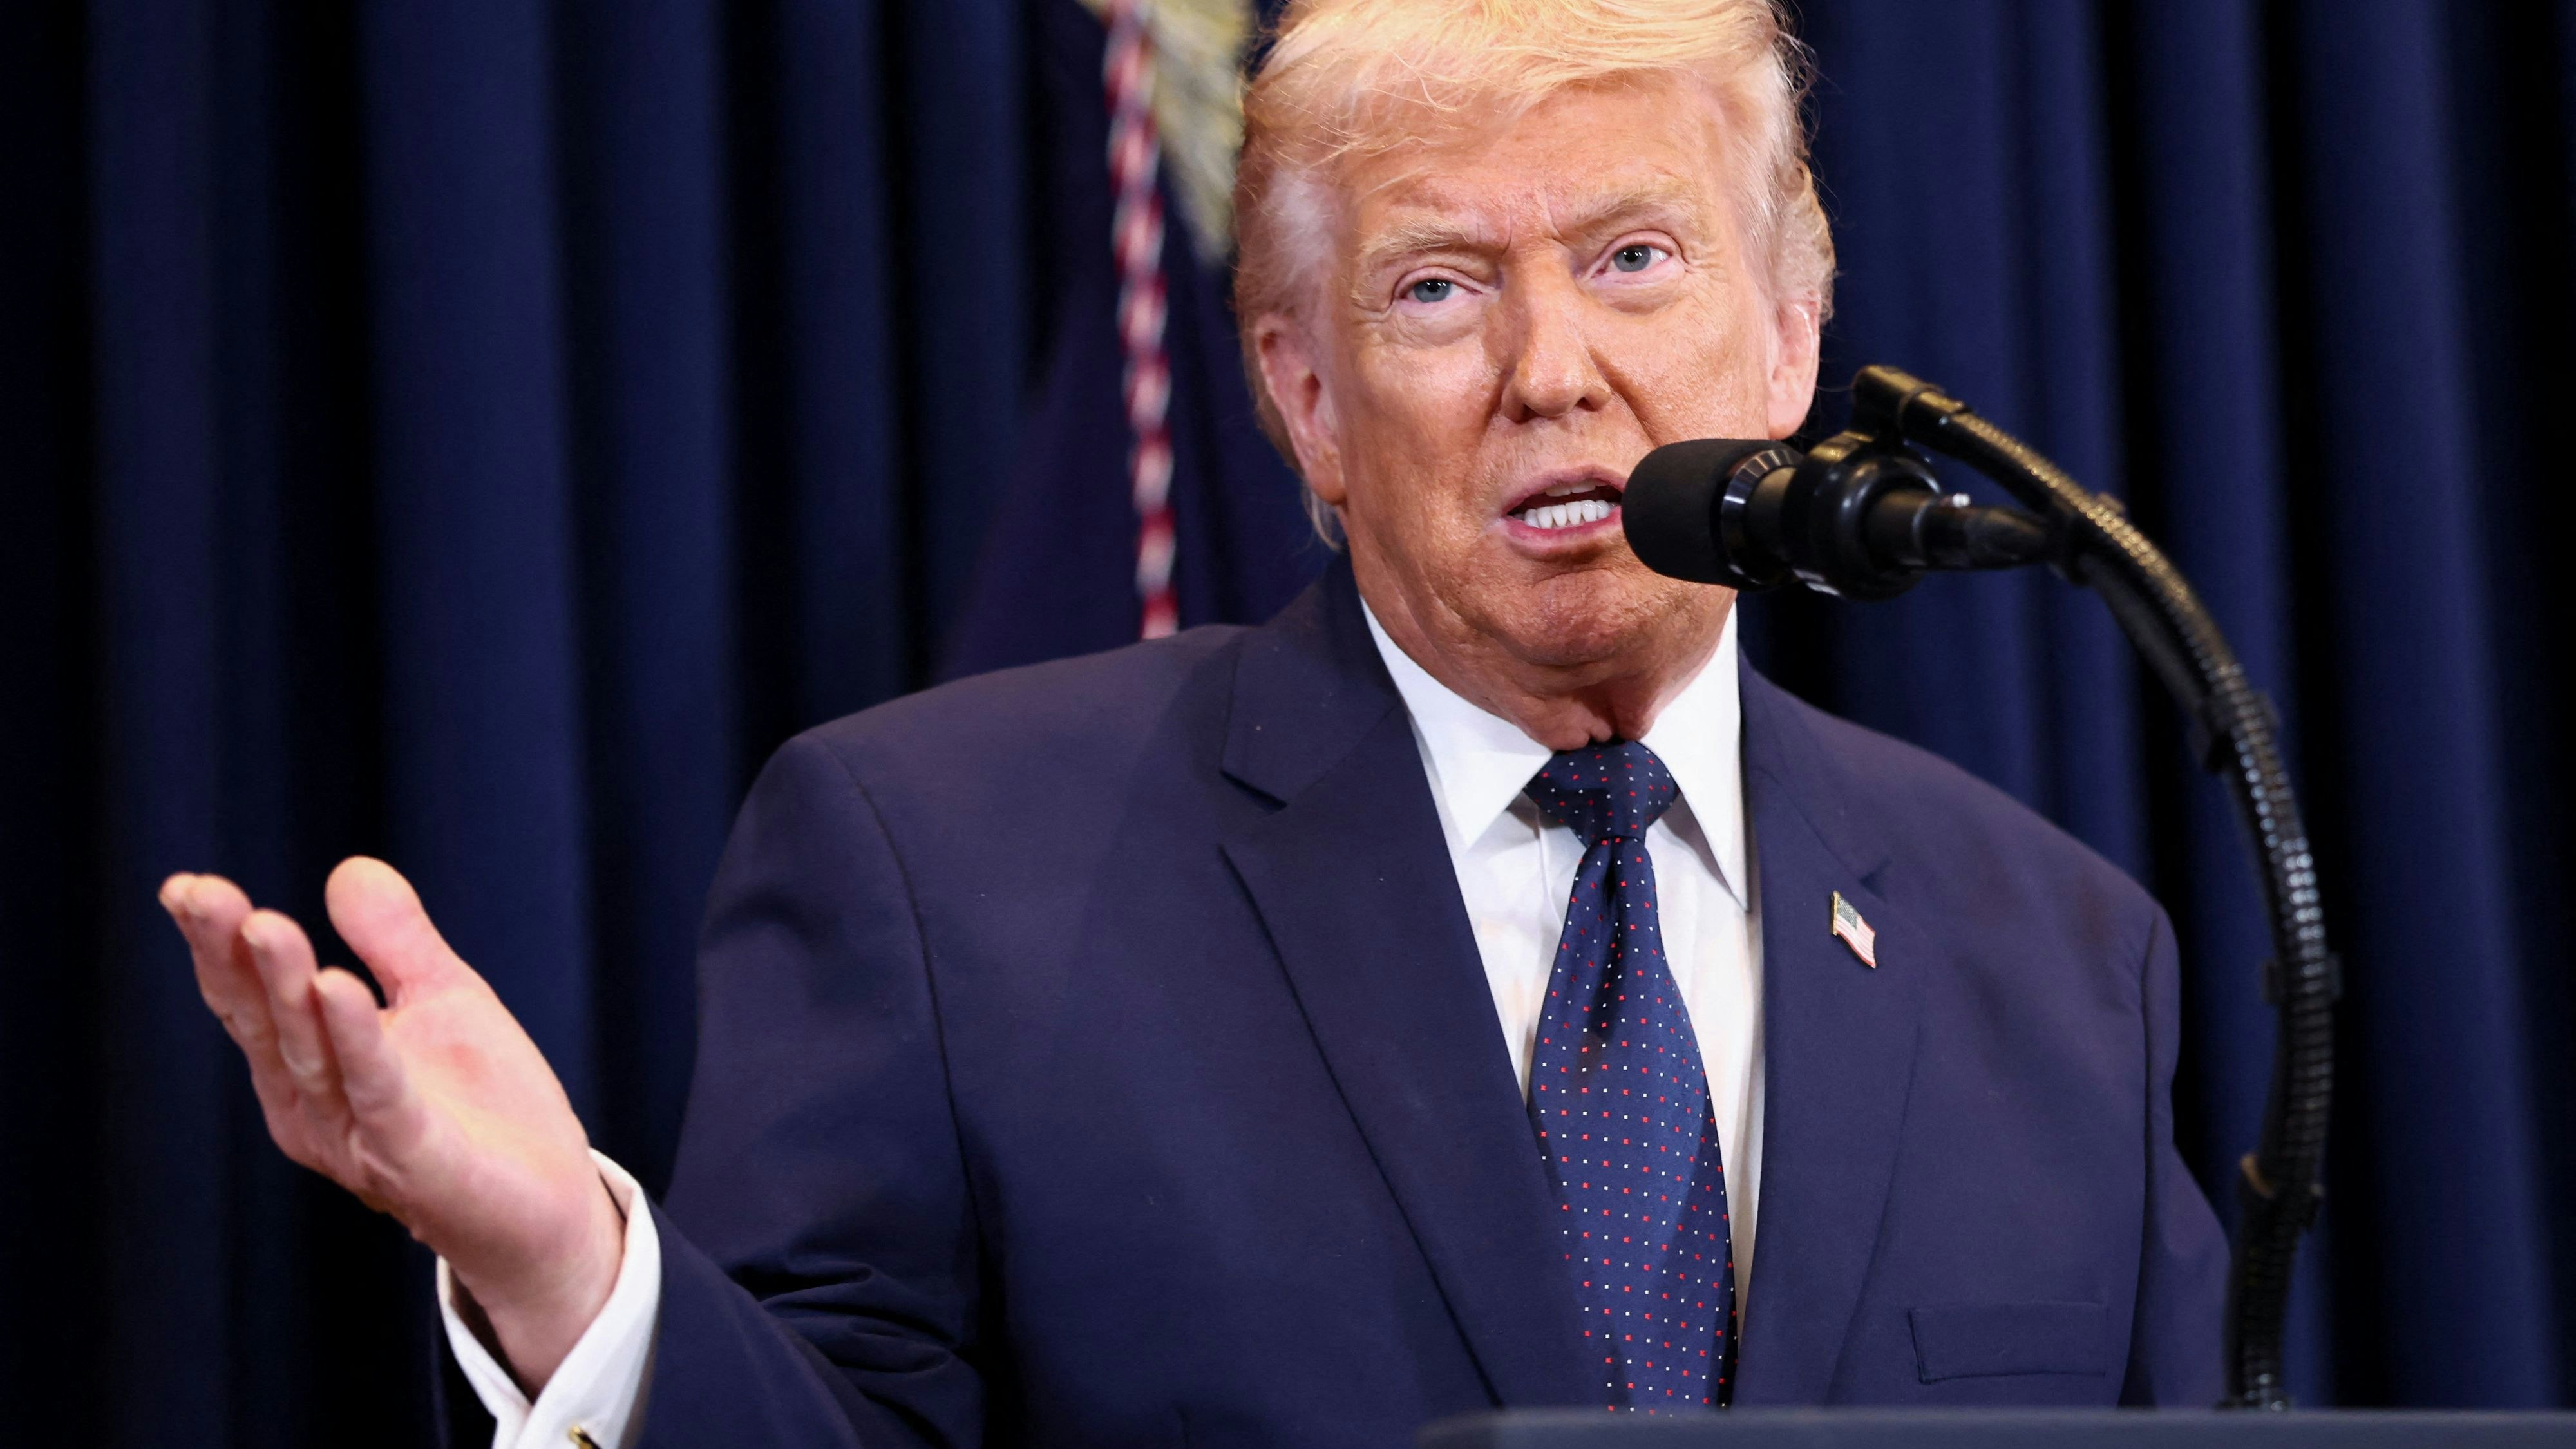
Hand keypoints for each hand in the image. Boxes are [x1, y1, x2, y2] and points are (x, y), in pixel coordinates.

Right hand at [161, 858, 625, 1390]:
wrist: (547, 1200)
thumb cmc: (483, 1105)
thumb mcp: (441, 998)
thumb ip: (395, 940)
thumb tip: (348, 867)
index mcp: (310, 1067)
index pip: (252, 997)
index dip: (217, 944)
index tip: (186, 886)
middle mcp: (314, 1106)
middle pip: (264, 1021)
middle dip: (233, 956)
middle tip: (202, 894)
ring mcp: (356, 1136)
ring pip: (310, 1052)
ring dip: (287, 988)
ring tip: (265, 925)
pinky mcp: (411, 1157)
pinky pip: (377, 1091)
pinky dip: (356, 1040)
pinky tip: (337, 987)